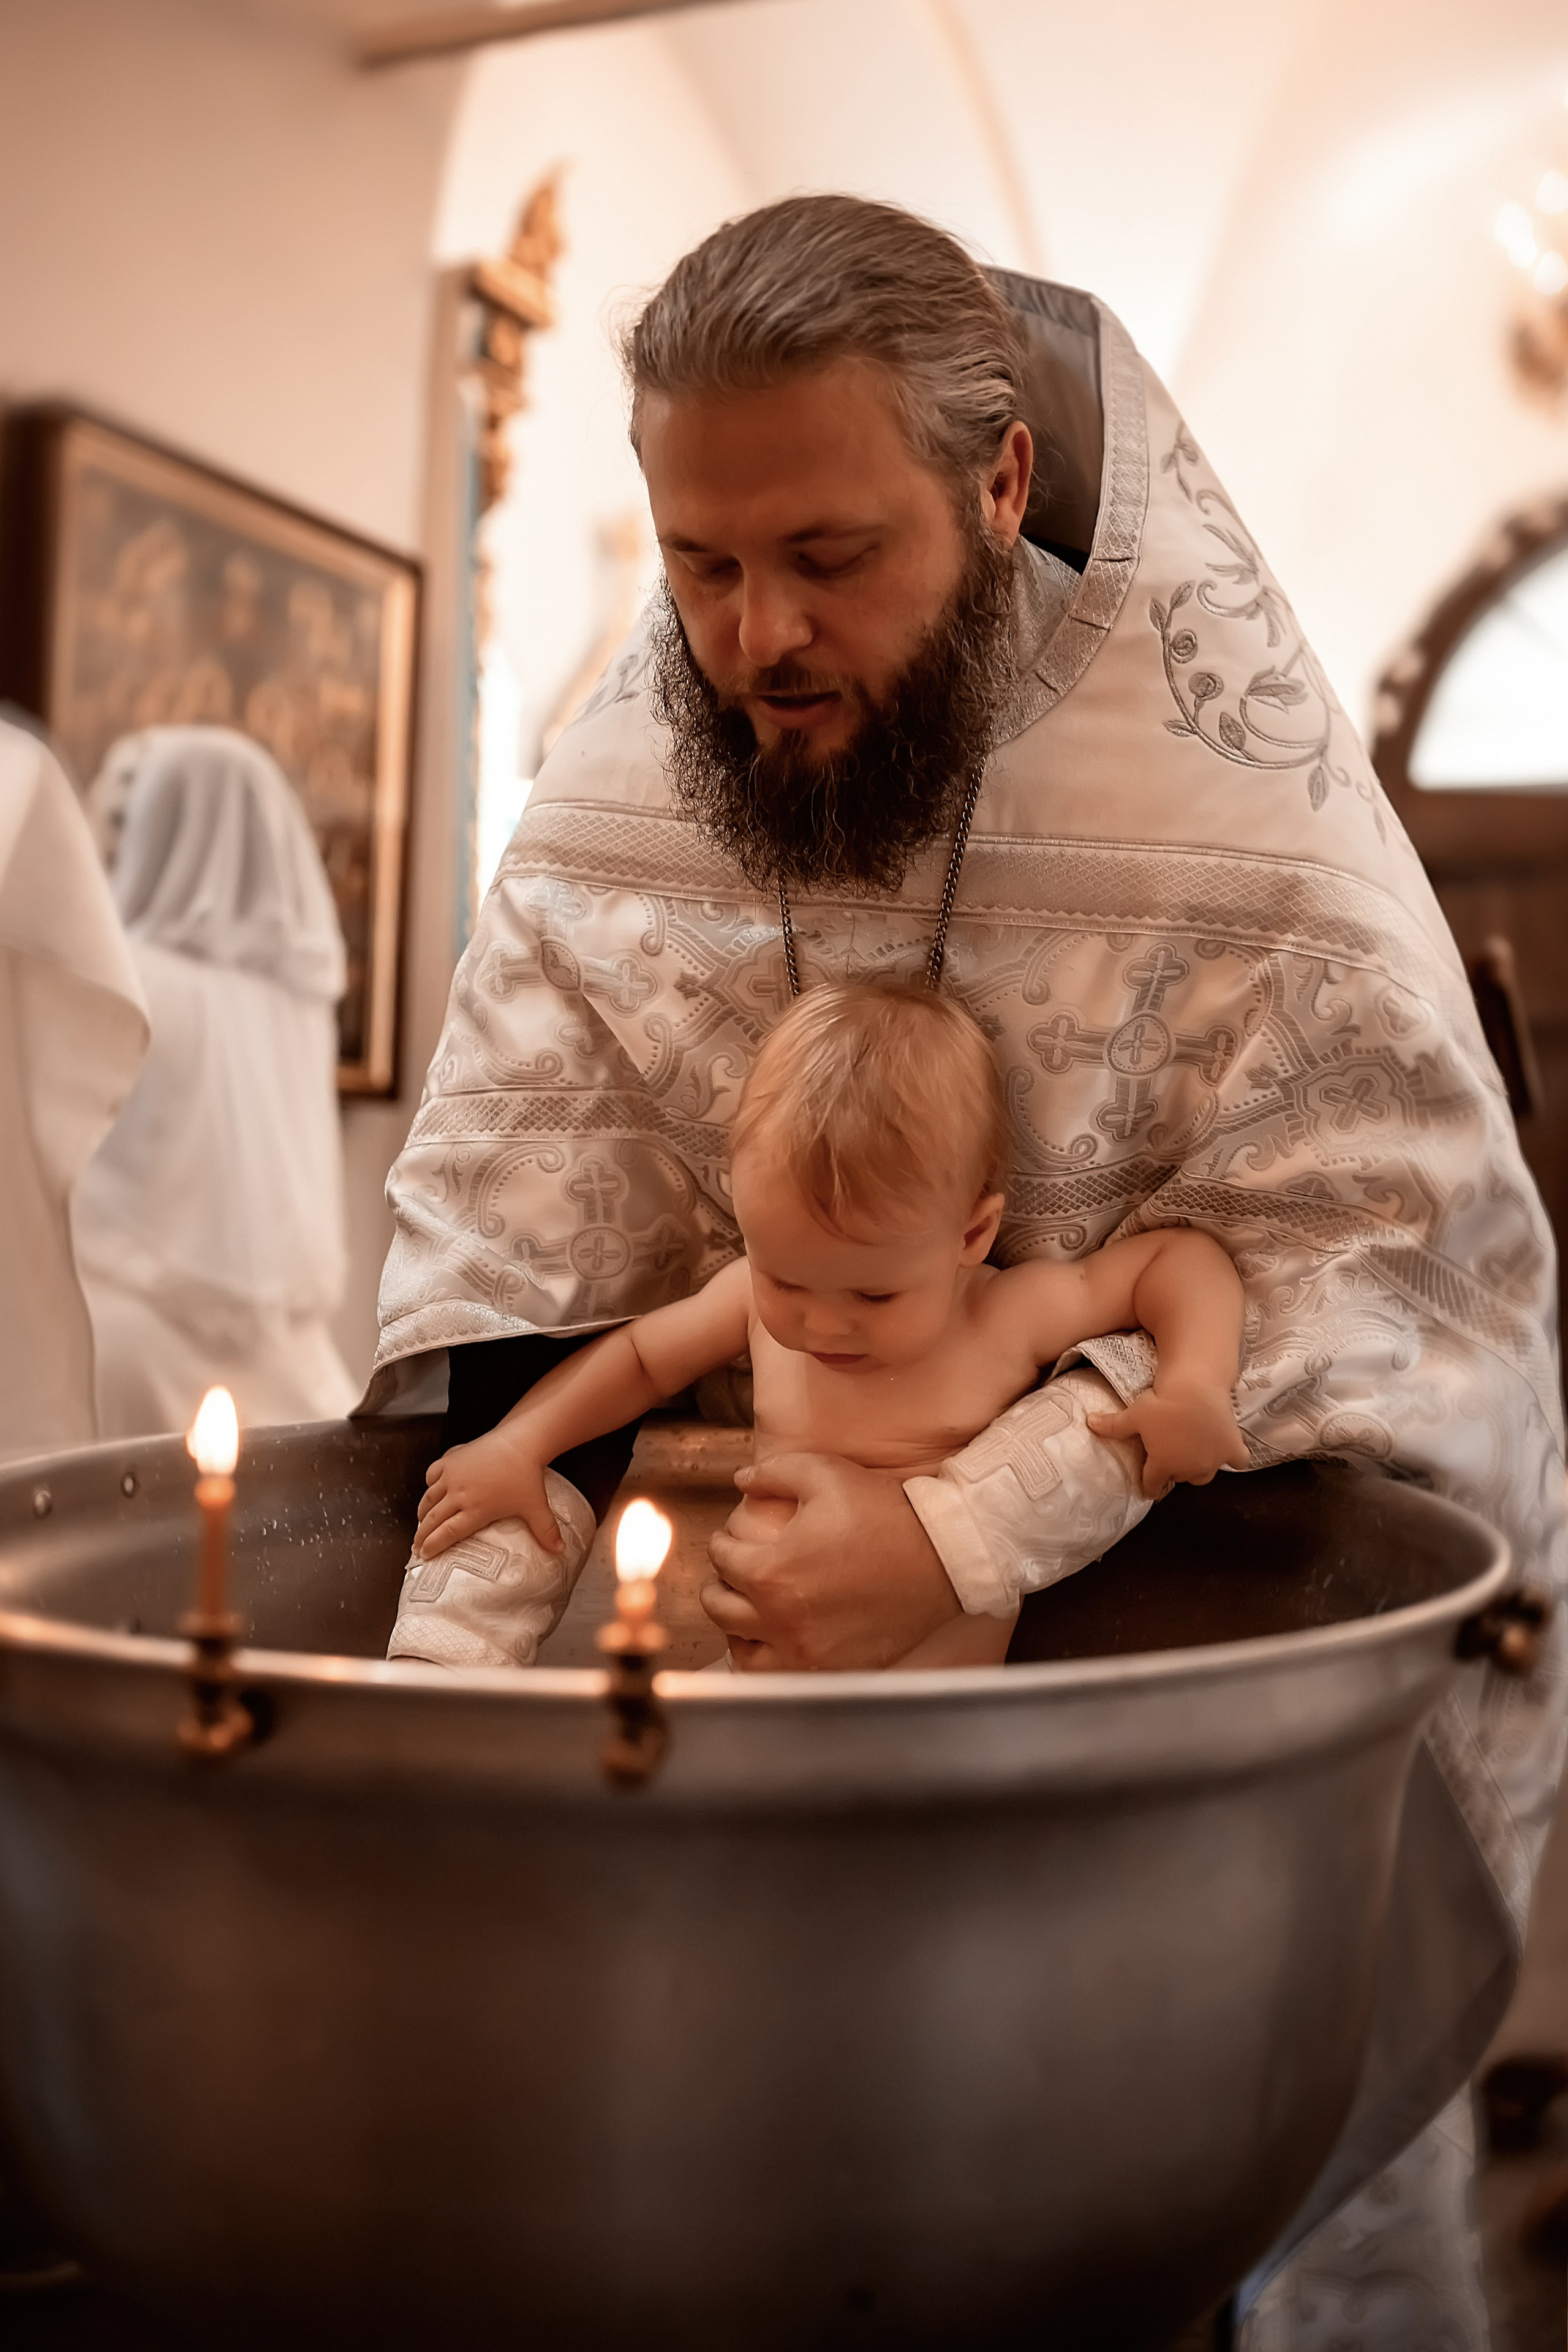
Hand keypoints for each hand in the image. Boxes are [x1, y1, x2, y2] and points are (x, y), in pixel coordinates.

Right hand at [414, 1430, 559, 1558]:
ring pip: (428, 1499)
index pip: (447, 1533)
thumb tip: (559, 1551)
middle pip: (432, 1519)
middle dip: (422, 1535)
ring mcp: (451, 1474)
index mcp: (475, 1509)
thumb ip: (546, 1531)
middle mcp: (458, 1493)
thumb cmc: (526, 1474)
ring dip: (423, 1513)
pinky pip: (432, 1475)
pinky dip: (430, 1486)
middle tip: (417, 1546)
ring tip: (421, 1524)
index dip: (433, 1545)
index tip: (424, 1555)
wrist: (520, 1440)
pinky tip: (432, 1491)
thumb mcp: (536, 1506)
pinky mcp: (450, 1458)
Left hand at [702, 1452, 961, 1669]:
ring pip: (742, 1652)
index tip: (732, 1538)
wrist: (944, 1555)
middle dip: (720, 1583)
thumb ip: (772, 1472)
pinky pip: (781, 1676)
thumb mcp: (824, 1473)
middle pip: (719, 1608)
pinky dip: (769, 1659)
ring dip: (736, 1627)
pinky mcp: (834, 1669)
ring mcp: (807, 1653)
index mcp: (771, 1572)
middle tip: (734, 1571)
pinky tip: (776, 1640)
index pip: (721, 1559)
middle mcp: (781, 1621)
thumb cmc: (885, 1512)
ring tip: (747, 1610)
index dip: (723, 1542)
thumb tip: (741, 1482)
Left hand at [1085, 1385, 1249, 1499]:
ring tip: (1193, 1453)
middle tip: (1171, 1454)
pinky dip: (1234, 1458)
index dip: (1150, 1486)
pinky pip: (1238, 1462)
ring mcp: (1213, 1461)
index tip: (1149, 1486)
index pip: (1153, 1486)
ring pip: (1205, 1475)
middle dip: (1174, 1470)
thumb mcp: (1134, 1414)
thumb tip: (1088, 1423)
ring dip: (1198, 1467)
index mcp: (1163, 1465)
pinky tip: (1229, 1452)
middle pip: (1180, 1478)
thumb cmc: (1162, 1402)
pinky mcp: (1233, 1449)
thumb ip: (1112, 1425)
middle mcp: (1188, 1469)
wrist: (1196, 1388)